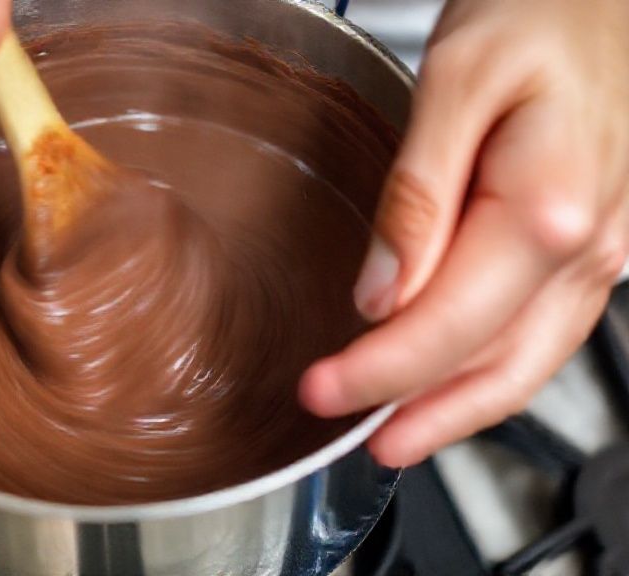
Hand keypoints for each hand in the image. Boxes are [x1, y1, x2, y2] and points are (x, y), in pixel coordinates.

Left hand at [300, 0, 628, 466]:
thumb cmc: (542, 12)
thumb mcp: (457, 83)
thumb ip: (417, 196)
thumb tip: (379, 293)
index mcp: (546, 212)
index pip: (444, 328)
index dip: (376, 373)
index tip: (318, 392)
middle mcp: (590, 246)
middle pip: (493, 364)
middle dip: (418, 411)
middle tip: (354, 438)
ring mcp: (605, 252)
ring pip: (528, 361)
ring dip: (460, 407)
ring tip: (402, 435)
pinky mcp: (599, 244)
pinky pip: (546, 329)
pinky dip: (496, 368)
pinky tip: (461, 380)